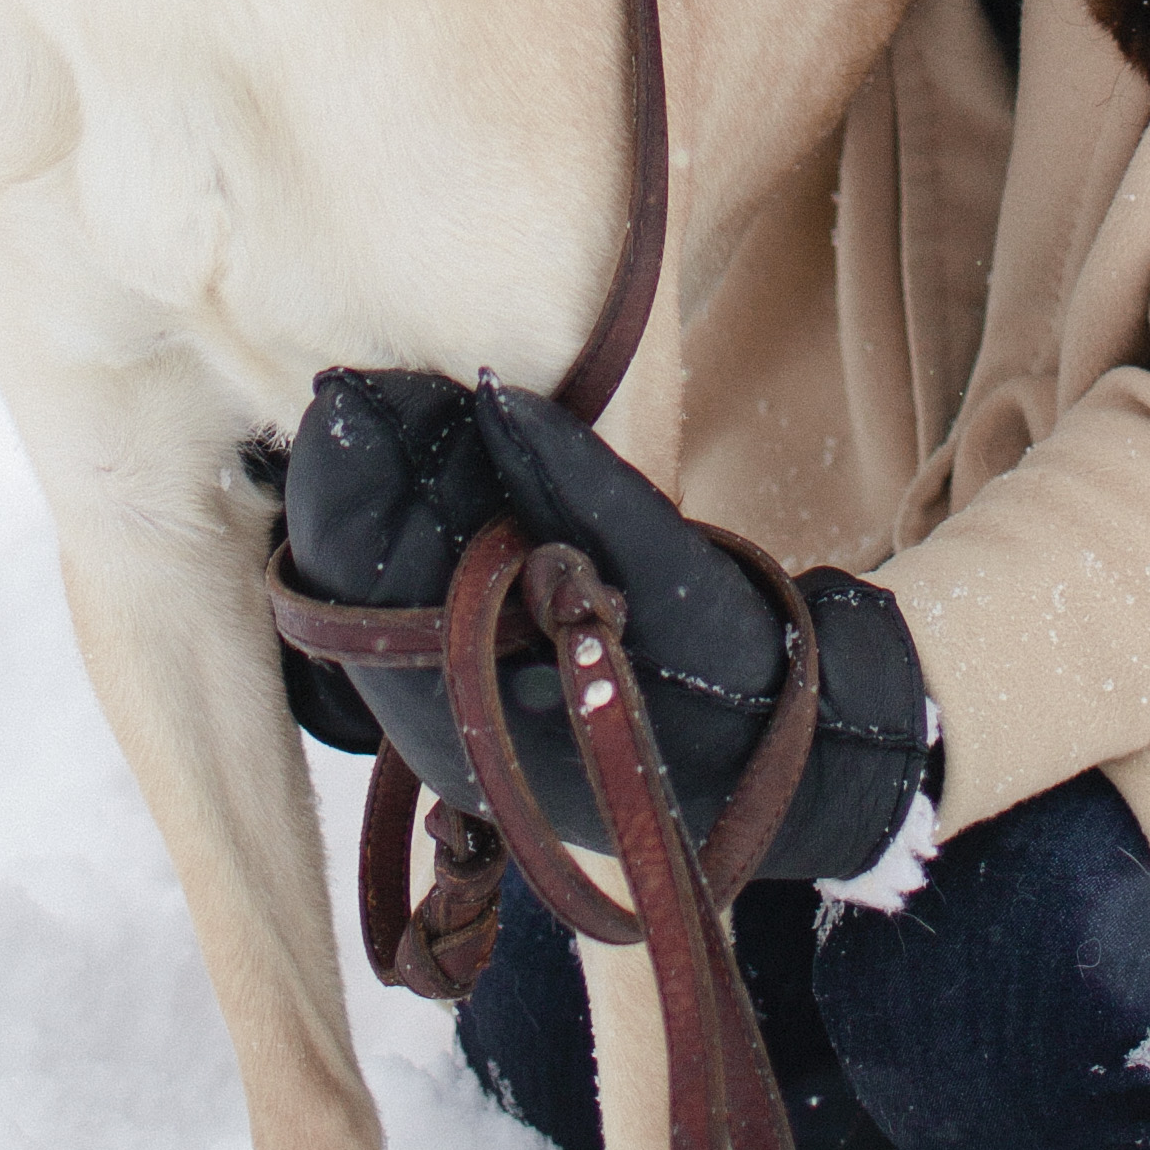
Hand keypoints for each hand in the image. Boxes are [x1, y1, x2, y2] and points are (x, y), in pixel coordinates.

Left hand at [281, 367, 932, 887]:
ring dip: (402, 494)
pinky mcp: (495, 686)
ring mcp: (464, 711)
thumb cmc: (742, 686)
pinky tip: (461, 463)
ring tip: (419, 403)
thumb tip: (496, 390)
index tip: (347, 386)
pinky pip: (434, 594)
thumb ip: (577, 482)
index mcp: (470, 714)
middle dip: (374, 472)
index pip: (362, 579)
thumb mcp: (666, 576)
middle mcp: (446, 724)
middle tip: (381, 379)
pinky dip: (440, 527)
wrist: (805, 770)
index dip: (345, 479)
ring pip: (394, 582)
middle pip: (366, 576)